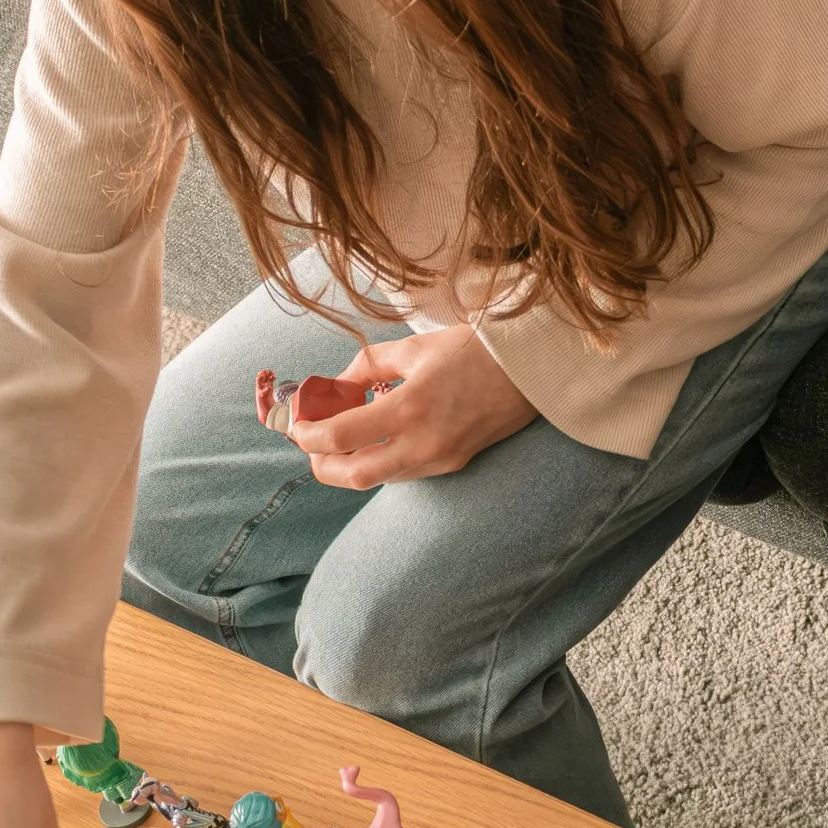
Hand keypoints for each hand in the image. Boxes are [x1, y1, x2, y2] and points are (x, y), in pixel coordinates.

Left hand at [289, 324, 536, 487]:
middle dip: (321, 465)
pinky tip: (377, 439)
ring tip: (341, 440)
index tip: (298, 424)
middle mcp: (423, 442)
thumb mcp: (414, 348)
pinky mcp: (453, 464)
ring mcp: (440, 459)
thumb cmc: (473, 350)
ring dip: (350, 465)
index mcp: (410, 407)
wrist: (529, 370)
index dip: (308, 434)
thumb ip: (367, 366)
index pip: (339, 436)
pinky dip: (380, 462)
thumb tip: (336, 385)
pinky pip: (403, 473)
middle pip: (352, 475)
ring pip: (377, 479)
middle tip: (311, 443)